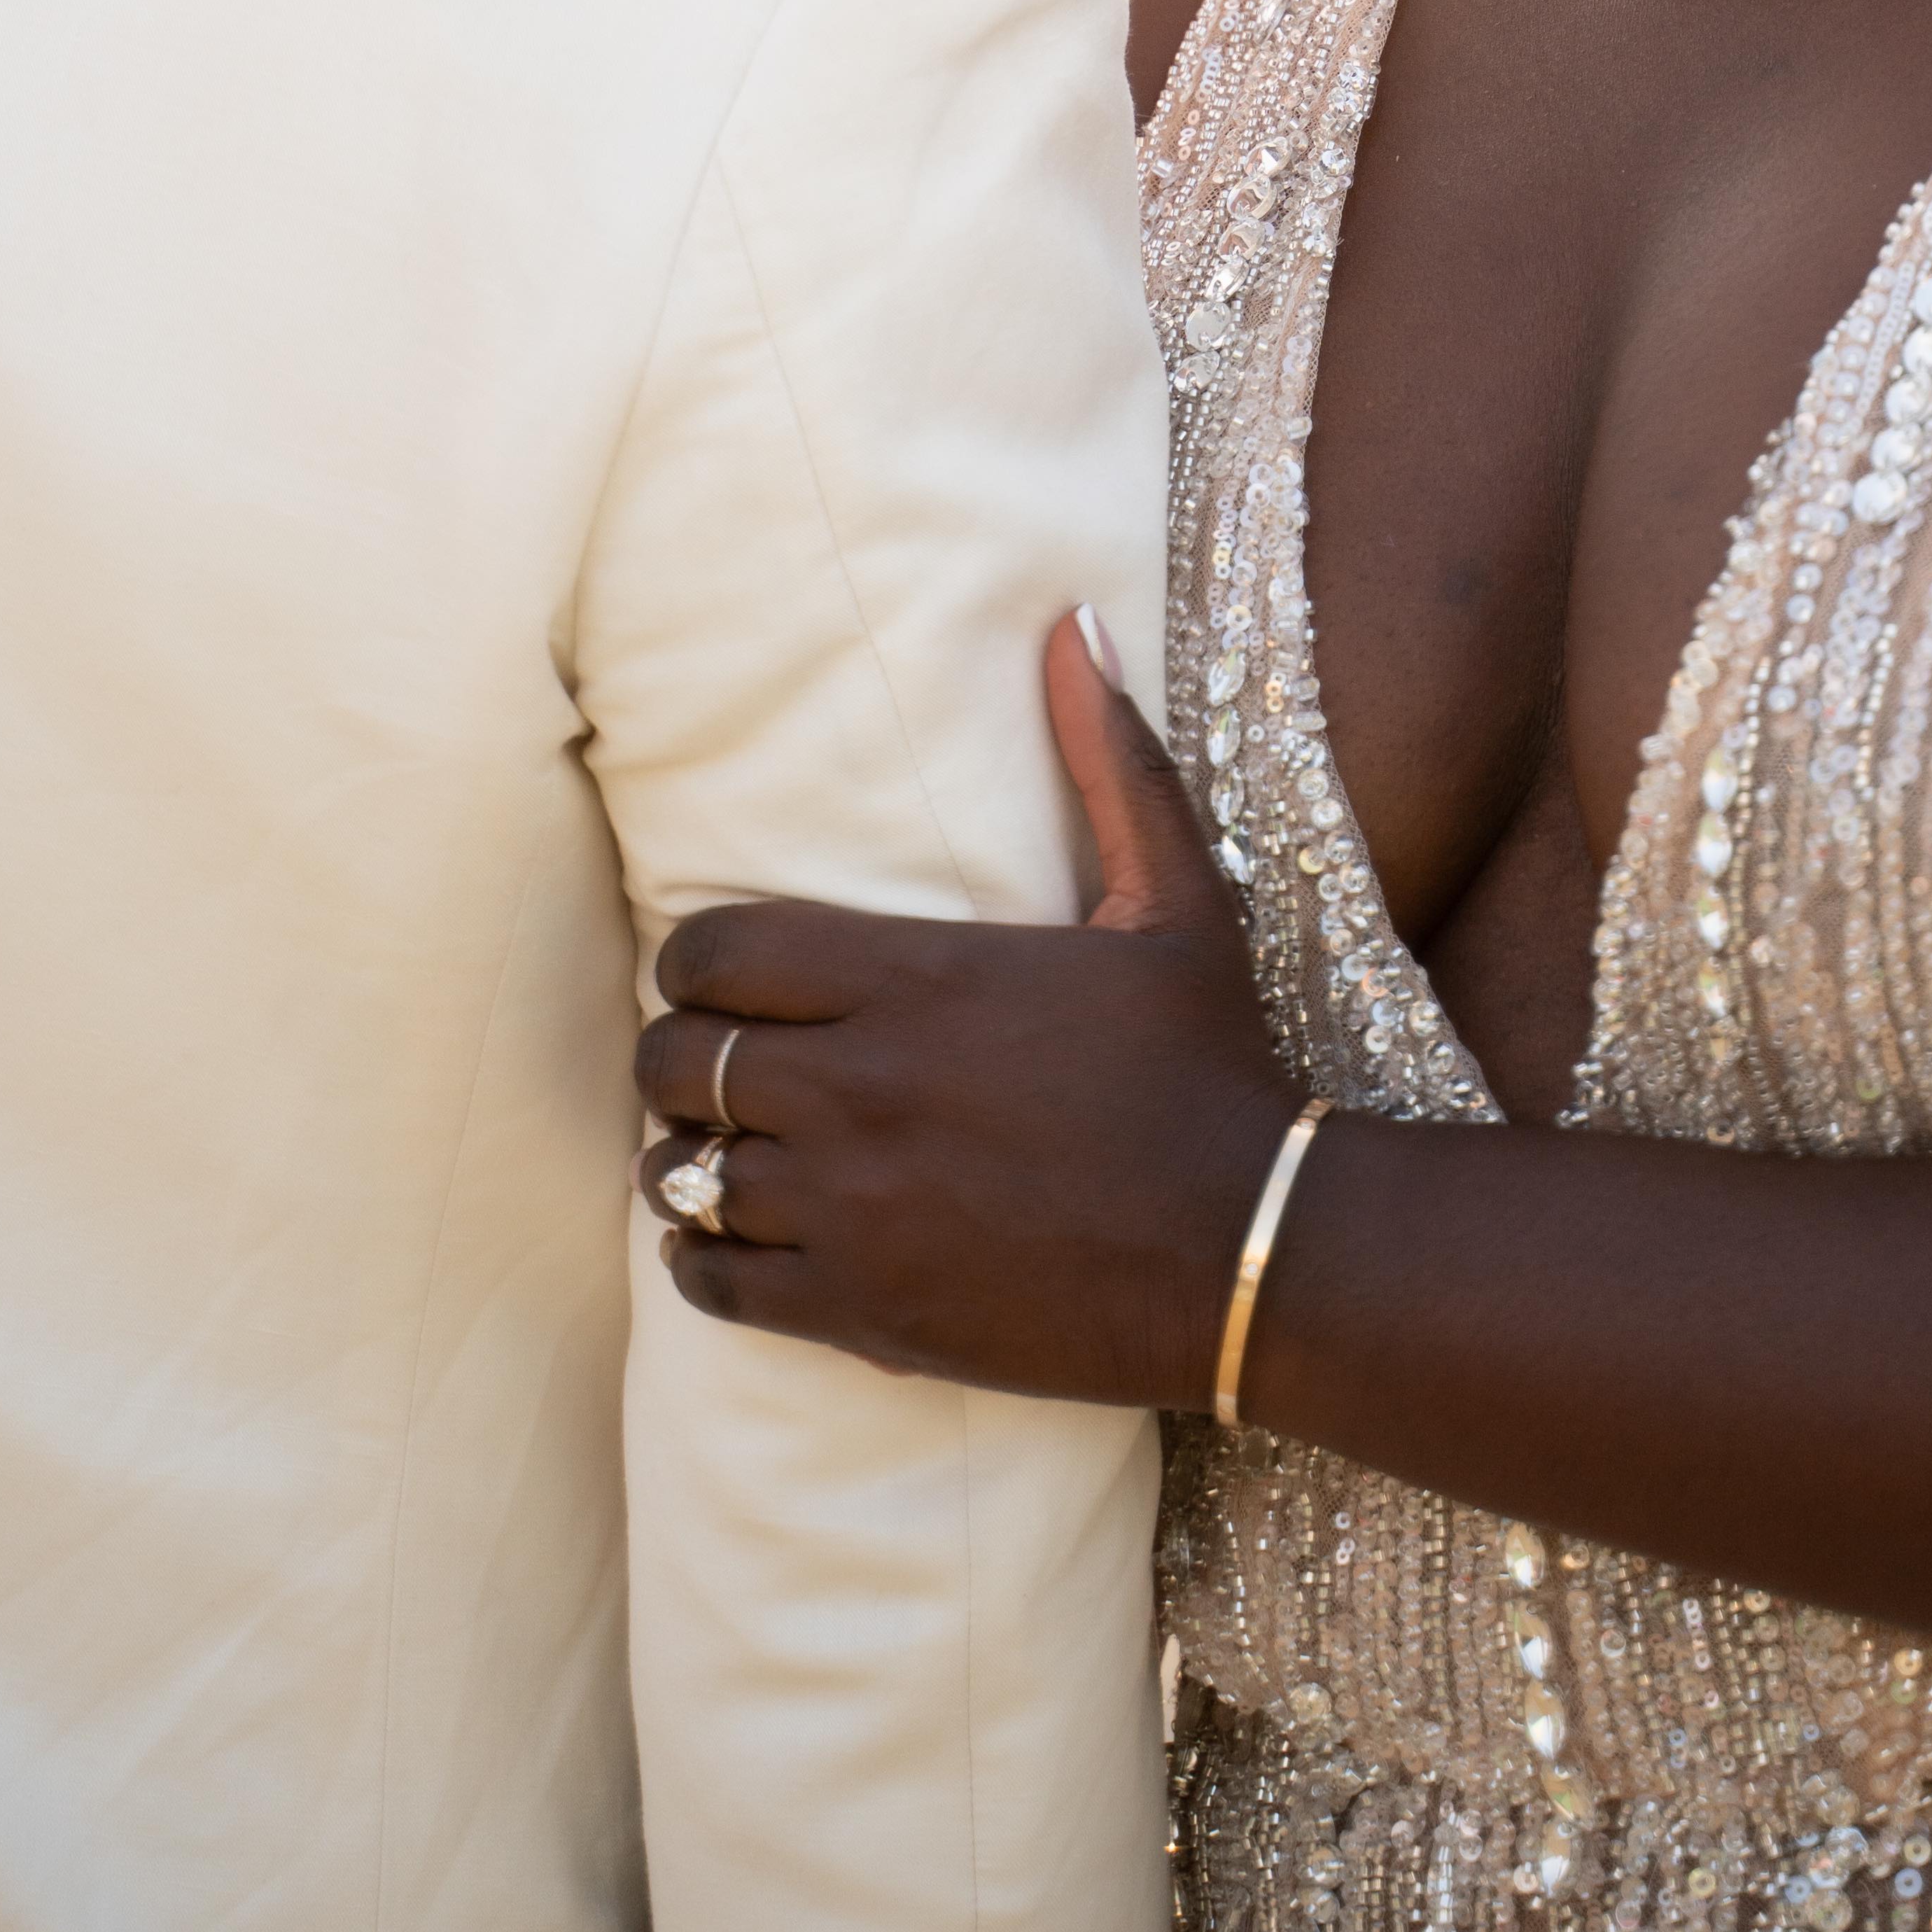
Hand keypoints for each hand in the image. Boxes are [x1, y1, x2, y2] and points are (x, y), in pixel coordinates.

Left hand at [635, 612, 1296, 1408]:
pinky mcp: (861, 1309)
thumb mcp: (1176, 897)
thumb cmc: (1211, 1064)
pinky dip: (704, 1256)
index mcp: (916, 977)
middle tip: (721, 1058)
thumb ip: (1112, 758)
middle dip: (682, 1051)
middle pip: (677, 1058)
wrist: (1255, 1247)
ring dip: (689, 1153)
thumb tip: (1080, 622)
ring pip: (681, 1170)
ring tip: (725, 1147)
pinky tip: (737, 1238)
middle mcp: (860, 1086)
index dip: (697, 961)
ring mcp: (852, 1205)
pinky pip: (713, 1279)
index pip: (717, 951)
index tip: (724, 975)